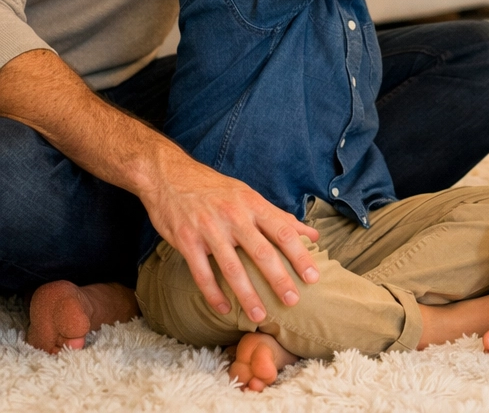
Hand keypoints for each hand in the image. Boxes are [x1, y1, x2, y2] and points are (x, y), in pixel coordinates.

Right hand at [141, 146, 319, 322]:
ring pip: (232, 268)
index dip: (300, 255)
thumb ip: (280, 217)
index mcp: (253, 204)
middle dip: (279, 279)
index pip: (283, 231)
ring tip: (260, 316)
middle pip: (262, 251)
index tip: (313, 276)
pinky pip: (202, 273)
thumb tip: (312, 234)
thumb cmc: (216, 189)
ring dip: (247, 295)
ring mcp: (209, 229)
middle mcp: (234, 216)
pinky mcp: (186, 241)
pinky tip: (223, 309)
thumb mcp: (249, 196)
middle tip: (293, 301)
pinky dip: (213, 294)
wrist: (171, 176)